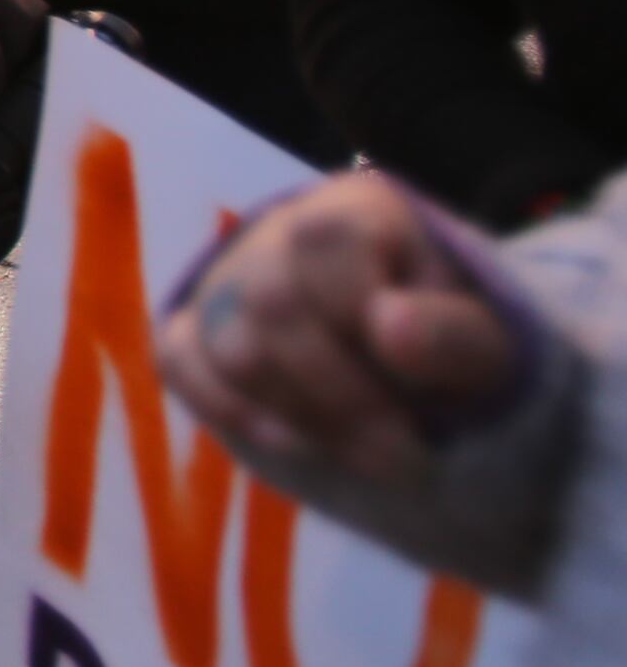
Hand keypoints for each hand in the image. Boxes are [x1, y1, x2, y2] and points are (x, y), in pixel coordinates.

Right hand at [159, 173, 520, 489]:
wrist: (419, 368)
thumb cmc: (457, 348)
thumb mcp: (488, 346)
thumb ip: (453, 335)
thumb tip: (387, 325)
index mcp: (357, 210)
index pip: (325, 243)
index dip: (362, 321)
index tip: (424, 395)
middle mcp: (278, 230)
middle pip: (270, 304)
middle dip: (339, 396)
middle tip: (403, 457)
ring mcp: (226, 280)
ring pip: (226, 348)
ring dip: (302, 419)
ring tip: (365, 454)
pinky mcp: (192, 329)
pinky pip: (179, 363)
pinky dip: (235, 414)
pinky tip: (300, 441)